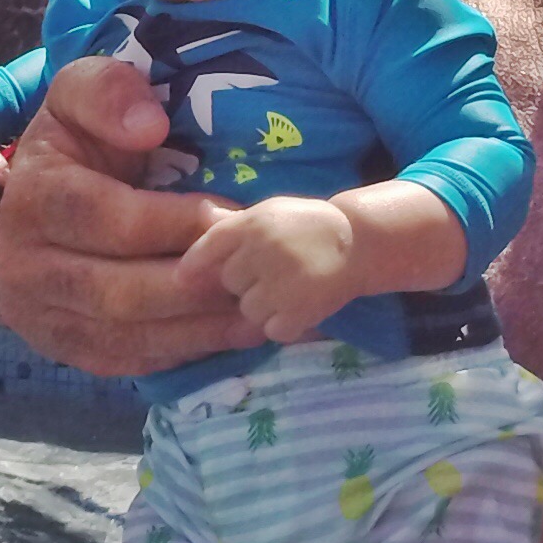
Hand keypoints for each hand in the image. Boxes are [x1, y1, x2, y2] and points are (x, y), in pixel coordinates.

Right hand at [0, 55, 246, 379]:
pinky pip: (126, 360)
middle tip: (261, 278)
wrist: (39, 200)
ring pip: (126, 335)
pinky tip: (231, 336)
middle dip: (199, 288)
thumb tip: (148, 126)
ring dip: (200, 330)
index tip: (237, 219)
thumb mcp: (81, 94)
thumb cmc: (79, 142)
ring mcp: (38, 316)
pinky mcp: (62, 348)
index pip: (112, 221)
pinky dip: (182, 352)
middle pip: (120, 291)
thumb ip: (107, 91)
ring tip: (263, 315)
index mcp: (33, 199)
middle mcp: (22, 267)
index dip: (179, 224)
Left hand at [175, 196, 363, 343]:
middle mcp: (261, 252)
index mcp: (253, 224)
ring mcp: (279, 284)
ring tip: (289, 289)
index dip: (194, 264)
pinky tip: (299, 308)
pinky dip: (283, 325)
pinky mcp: (297, 312)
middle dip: (245, 281)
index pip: (210, 246)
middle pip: (229, 282)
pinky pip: (271, 329)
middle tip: (273, 272)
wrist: (359, 242)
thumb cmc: (308, 225)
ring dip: (263, 306)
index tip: (184, 279)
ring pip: (248, 309)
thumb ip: (233, 223)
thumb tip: (198, 217)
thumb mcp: (271, 213)